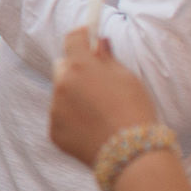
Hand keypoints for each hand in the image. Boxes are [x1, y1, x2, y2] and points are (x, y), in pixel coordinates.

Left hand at [50, 28, 154, 164]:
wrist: (132, 153)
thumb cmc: (136, 112)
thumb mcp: (128, 78)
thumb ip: (107, 58)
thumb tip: (98, 42)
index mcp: (80, 66)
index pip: (72, 39)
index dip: (82, 36)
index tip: (88, 37)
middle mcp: (62, 84)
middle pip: (63, 66)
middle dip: (76, 69)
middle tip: (96, 80)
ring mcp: (55, 108)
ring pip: (61, 94)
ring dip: (74, 96)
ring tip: (100, 112)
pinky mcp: (54, 131)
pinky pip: (61, 117)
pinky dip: (72, 119)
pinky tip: (94, 129)